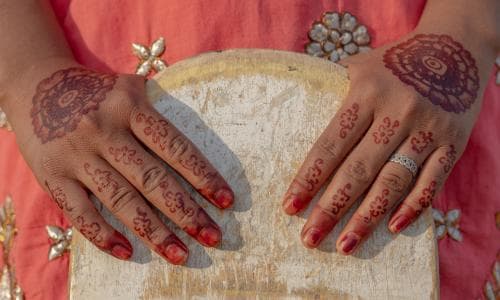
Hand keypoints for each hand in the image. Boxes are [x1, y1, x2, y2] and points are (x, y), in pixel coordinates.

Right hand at [9, 67, 233, 264]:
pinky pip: (80, 213)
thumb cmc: (98, 93)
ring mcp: (78, 155)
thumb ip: (159, 113)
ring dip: (154, 231)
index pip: (175, 147)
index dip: (203, 176)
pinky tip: (128, 252)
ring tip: (180, 254)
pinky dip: (104, 236)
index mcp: (130, 106)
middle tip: (212, 236)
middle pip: (153, 179)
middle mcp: (104, 130)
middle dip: (186, 212)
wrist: (37, 84)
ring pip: (122, 200)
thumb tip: (196, 152)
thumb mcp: (129, 89)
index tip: (226, 201)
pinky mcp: (53, 176)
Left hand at [282, 32, 493, 253]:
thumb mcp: (360, 65)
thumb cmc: (396, 60)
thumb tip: (301, 119)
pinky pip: (432, 181)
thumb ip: (333, 91)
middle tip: (309, 238)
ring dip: (366, 217)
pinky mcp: (452, 143)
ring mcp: (427, 130)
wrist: (456, 46)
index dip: (309, 178)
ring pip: (392, 182)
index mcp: (367, 93)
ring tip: (344, 245)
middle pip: (357, 170)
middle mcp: (397, 113)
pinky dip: (413, 206)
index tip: (290, 206)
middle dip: (330, 208)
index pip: (331, 144)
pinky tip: (391, 228)